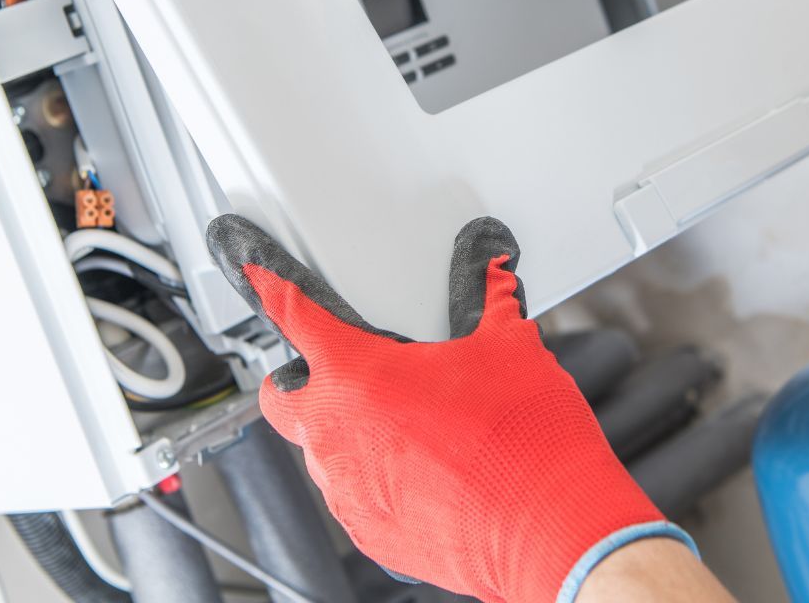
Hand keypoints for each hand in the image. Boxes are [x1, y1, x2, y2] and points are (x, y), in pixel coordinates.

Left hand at [205, 215, 685, 602]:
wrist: (549, 526)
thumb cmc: (523, 444)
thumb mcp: (511, 347)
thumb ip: (491, 303)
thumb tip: (495, 277)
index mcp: (359, 375)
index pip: (294, 319)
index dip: (272, 292)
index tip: (259, 281)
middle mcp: (336, 434)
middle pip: (284, 395)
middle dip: (299, 375)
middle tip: (337, 364)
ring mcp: (346, 490)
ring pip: (320, 449)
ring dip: (346, 428)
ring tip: (402, 421)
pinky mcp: (368, 531)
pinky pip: (351, 492)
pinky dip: (373, 474)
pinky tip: (421, 467)